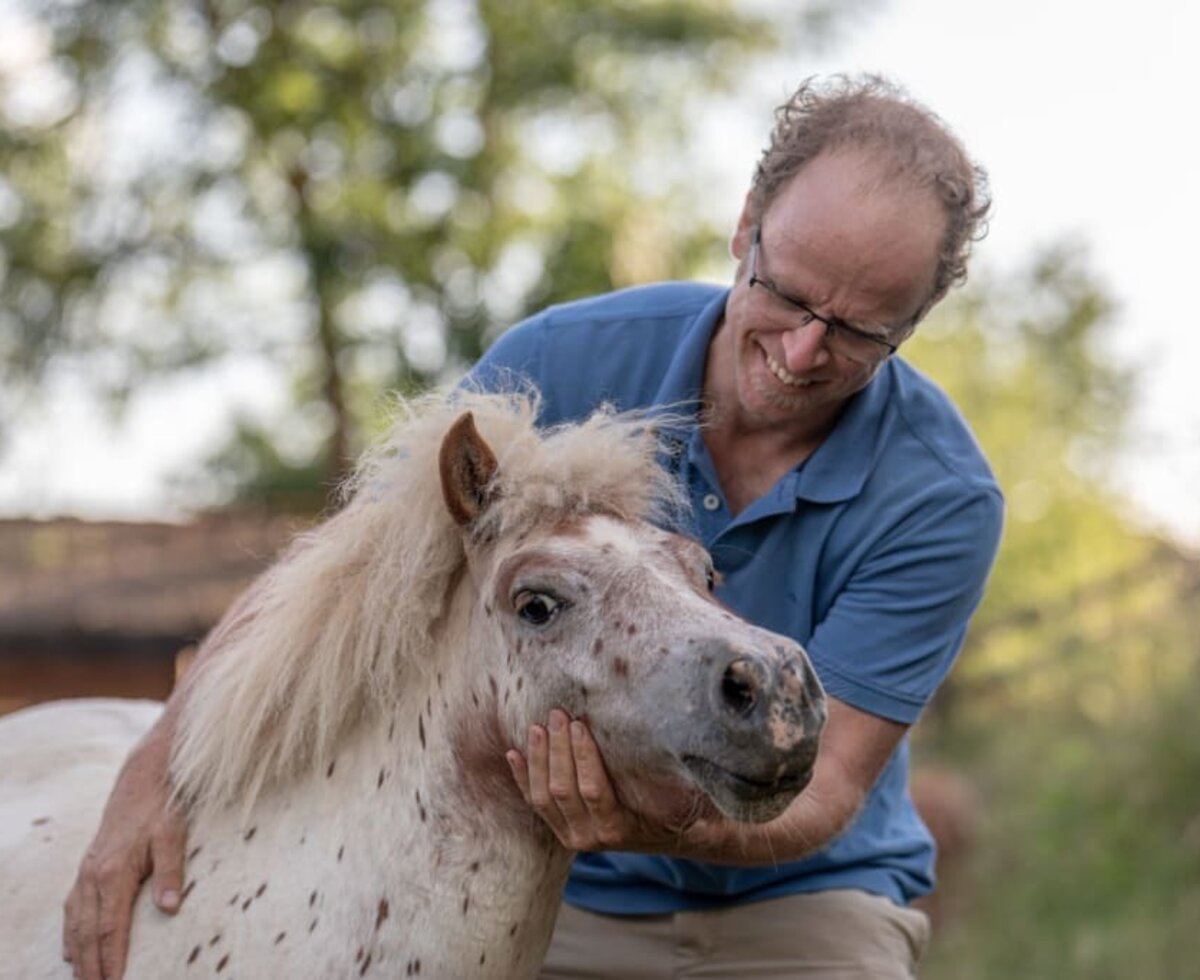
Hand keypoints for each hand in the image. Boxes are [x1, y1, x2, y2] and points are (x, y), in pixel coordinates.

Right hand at [62, 727, 187, 979]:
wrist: (143, 775)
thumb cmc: (163, 805)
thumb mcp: (174, 834)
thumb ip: (172, 871)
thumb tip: (171, 908)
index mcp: (114, 871)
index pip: (111, 928)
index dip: (112, 959)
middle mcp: (93, 875)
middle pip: (88, 933)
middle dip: (90, 967)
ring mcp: (86, 870)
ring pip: (75, 923)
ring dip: (77, 955)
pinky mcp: (87, 865)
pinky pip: (72, 908)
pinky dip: (71, 932)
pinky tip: (72, 948)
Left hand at [506, 709, 723, 853]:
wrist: (672, 837)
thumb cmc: (681, 810)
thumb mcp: (687, 800)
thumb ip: (683, 782)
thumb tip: (701, 752)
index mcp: (618, 829)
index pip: (594, 790)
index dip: (584, 757)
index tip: (581, 724)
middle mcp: (590, 837)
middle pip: (563, 791)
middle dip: (558, 749)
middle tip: (558, 714)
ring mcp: (571, 835)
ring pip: (543, 797)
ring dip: (539, 759)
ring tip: (538, 726)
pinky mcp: (560, 827)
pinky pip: (534, 803)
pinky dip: (521, 777)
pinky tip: (513, 752)